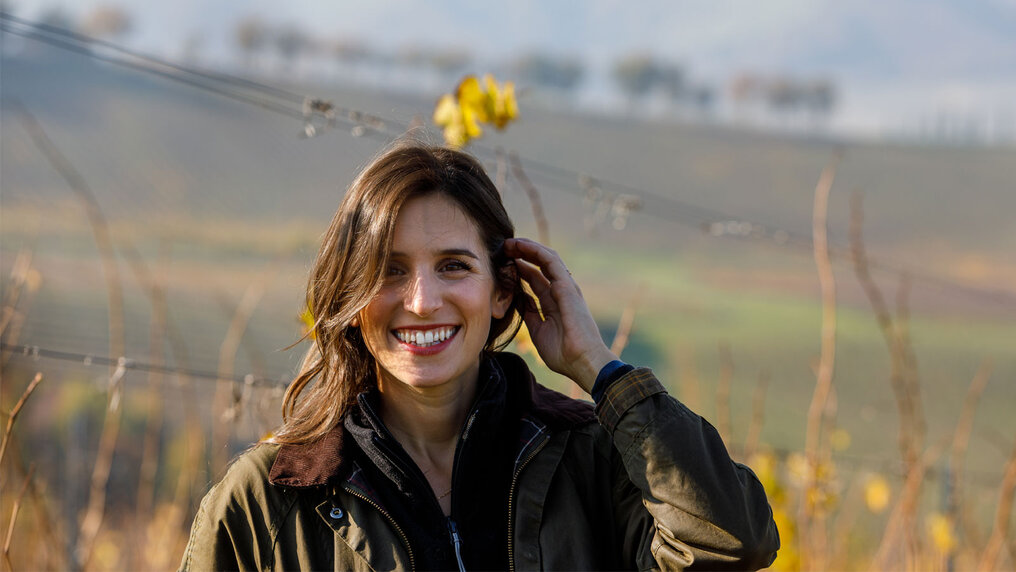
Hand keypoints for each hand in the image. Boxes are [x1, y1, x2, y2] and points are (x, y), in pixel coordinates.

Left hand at [502, 238, 616, 392]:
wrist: (583, 362)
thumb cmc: (564, 353)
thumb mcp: (538, 331)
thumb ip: (529, 313)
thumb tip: (518, 299)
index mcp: (554, 302)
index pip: (535, 278)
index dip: (519, 269)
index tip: (501, 263)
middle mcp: (560, 291)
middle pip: (539, 266)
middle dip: (520, 255)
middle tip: (502, 248)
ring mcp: (565, 287)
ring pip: (545, 258)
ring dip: (526, 248)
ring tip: (509, 243)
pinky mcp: (567, 286)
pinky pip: (551, 261)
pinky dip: (535, 250)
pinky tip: (520, 245)